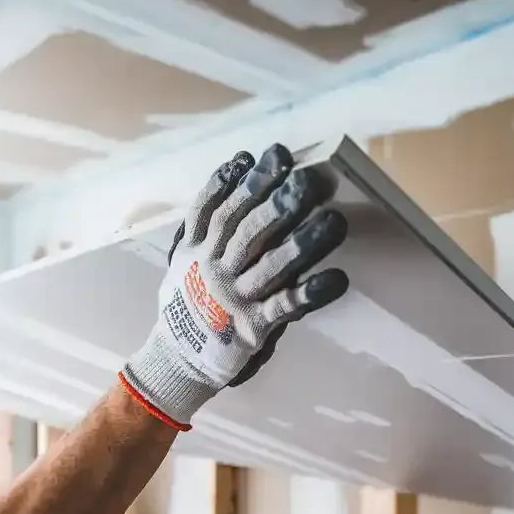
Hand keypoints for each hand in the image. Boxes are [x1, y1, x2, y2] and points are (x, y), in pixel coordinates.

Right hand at [119, 143, 348, 429]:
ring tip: (335, 221)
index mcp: (197, 248)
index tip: (271, 155)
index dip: (245, 180)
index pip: (219, 206)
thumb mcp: (184, 258)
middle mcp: (215, 269)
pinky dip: (311, 293)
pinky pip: (285, 307)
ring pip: (271, 265)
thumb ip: (207, 219)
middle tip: (310, 179)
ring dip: (304, 242)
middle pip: (248, 230)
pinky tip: (337, 279)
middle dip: (280, 202)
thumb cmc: (190, 300)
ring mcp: (235, 297)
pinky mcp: (253, 327)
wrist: (176, 359)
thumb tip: (236, 168)